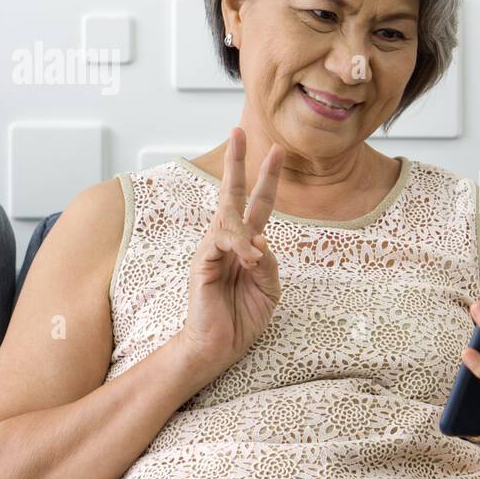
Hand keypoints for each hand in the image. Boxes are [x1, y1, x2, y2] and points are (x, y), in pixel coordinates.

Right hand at [175, 127, 284, 376]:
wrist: (218, 346)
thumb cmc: (242, 318)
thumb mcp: (269, 289)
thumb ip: (269, 263)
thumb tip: (261, 241)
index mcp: (247, 245)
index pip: (258, 204)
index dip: (268, 179)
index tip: (277, 151)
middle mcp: (228, 241)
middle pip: (231, 194)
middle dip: (237, 163)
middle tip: (240, 132)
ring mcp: (212, 250)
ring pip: (230, 221)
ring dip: (247, 234)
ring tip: (254, 261)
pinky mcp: (202, 263)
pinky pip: (223, 244)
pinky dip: (240, 250)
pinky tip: (248, 261)